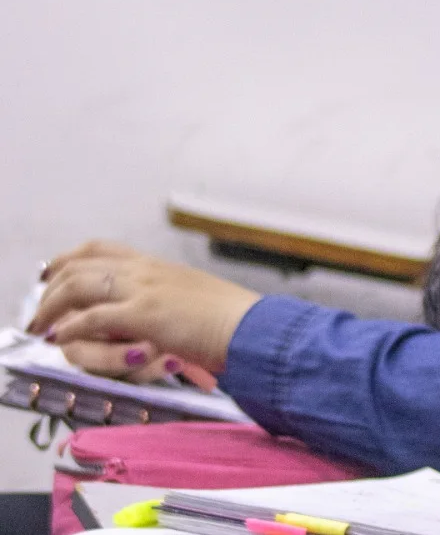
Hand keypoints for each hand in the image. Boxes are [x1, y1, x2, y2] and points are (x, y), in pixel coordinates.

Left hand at [29, 241, 259, 374]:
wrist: (253, 327)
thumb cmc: (232, 320)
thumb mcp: (195, 300)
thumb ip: (167, 301)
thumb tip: (151, 317)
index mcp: (158, 266)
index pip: (101, 250)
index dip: (68, 259)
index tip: (51, 273)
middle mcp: (146, 270)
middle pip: (80, 264)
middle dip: (50, 286)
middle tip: (39, 308)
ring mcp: (144, 289)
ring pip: (78, 285)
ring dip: (51, 306)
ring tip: (42, 325)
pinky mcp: (145, 314)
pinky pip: (92, 317)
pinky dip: (69, 327)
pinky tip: (60, 337)